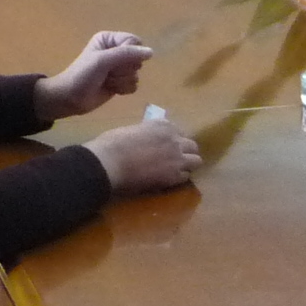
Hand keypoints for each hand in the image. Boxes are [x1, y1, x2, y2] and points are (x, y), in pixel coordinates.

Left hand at [34, 30, 151, 119]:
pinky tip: (112, 90)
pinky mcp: (120, 82)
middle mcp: (116, 51)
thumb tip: (151, 52)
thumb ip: (126, 54)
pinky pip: (134, 84)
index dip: (129, 53)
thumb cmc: (82, 75)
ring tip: (107, 82)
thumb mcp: (102, 60)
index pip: (134, 42)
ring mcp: (118, 68)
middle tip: (108, 73)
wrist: (70, 98)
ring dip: (122, 80)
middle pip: (137, 58)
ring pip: (136, 73)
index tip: (115, 62)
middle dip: (124, 69)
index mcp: (110, 39)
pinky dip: (124, 89)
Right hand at [82, 119, 201, 194]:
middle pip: (192, 145)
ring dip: (187, 165)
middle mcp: (174, 138)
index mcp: (163, 124)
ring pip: (196, 160)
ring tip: (175, 171)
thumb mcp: (132, 130)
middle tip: (174, 160)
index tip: (166, 147)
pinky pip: (186, 176)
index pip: (178, 131)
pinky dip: (179, 178)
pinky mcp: (175, 175)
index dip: (173, 141)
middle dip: (185, 152)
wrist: (109, 162)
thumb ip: (147, 132)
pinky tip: (168, 180)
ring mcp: (177, 157)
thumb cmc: (112, 144)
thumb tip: (148, 139)